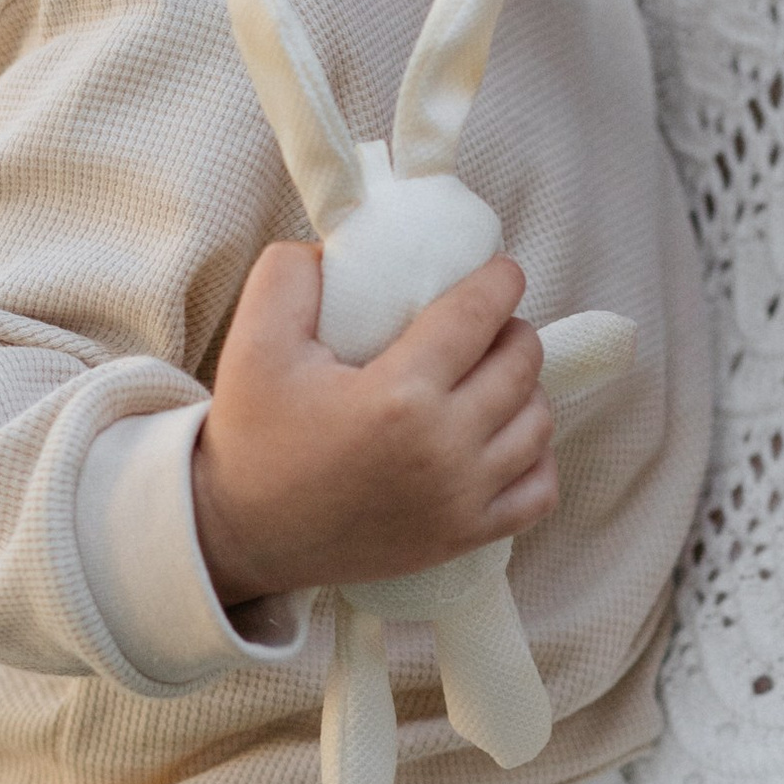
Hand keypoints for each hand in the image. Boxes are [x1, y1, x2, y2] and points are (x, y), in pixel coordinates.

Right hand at [192, 241, 557, 605]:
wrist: (243, 534)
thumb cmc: (253, 436)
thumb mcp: (254, 342)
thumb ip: (292, 273)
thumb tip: (343, 246)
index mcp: (397, 395)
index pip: (478, 316)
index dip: (500, 282)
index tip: (502, 271)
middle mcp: (442, 448)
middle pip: (521, 364)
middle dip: (513, 331)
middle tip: (488, 325)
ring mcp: (460, 499)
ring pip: (538, 423)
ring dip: (527, 390)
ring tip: (494, 377)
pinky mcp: (464, 537)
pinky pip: (540, 490)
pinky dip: (536, 456)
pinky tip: (506, 437)